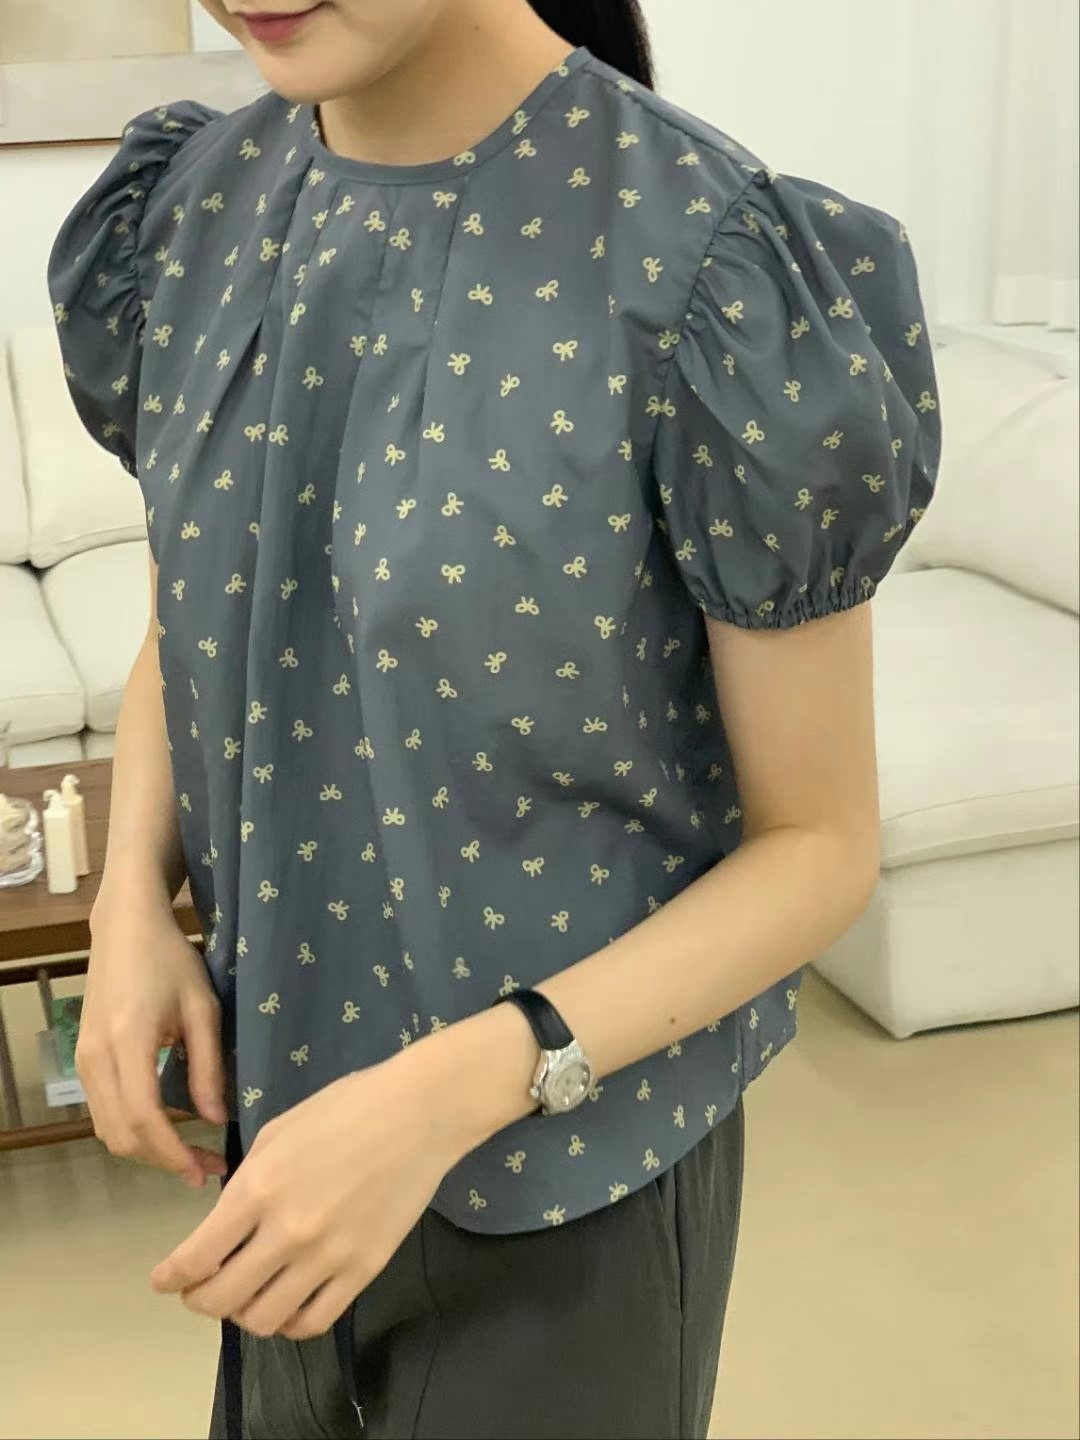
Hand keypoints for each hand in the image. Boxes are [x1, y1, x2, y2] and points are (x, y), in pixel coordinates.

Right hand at [77, 895, 227, 1186]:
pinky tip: (164, 1130)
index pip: (145, 1117)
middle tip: (206, 1167)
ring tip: (190, 1154)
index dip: (174, 1153)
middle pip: (122, 1134)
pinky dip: (130, 1131)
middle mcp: (97, 1058)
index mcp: (129, 1041)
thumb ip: (207, 1066)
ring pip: (107, 1130)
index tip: (204, 1173)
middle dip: (163, 1160)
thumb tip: (215, 1120)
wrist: (125, 929)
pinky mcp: (83, 1060)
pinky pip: (102, 1112)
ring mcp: (84, 1060)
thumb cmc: (171, 960)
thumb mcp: (202, 1008)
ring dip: (146, 1151)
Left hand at [150, 1051, 462, 1338]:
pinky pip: (314, 1321)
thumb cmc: (345, 1107)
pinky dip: (289, 1323)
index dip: (170, 1277)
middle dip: (199, 1299)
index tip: (163, 1280)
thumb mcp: (277, 1131)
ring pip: (264, 1320)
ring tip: (245, 1296)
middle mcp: (288, 1230)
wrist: (419, 1112)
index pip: (196, 1257)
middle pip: (221, 1299)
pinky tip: (286, 1304)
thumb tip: (225, 1224)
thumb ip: (246, 1182)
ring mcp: (329, 1255)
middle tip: (199, 1289)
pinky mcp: (364, 1270)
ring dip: (243, 1314)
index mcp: (259, 1187)